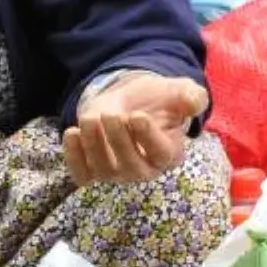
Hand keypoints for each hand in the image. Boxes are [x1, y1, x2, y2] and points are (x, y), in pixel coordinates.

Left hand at [63, 72, 208, 186]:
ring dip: (94, 143)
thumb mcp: (177, 91)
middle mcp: (144, 169)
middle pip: (131, 166)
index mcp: (169, 153)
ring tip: (90, 117)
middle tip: (112, 114)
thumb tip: (195, 102)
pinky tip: (72, 133)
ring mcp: (117, 174)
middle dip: (118, 140)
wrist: (127, 100)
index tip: (137, 116)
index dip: (147, 137)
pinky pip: (81, 174)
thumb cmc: (156, 99)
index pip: (160, 153)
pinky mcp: (92, 171)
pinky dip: (73, 157)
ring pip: (104, 169)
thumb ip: (189, 95)